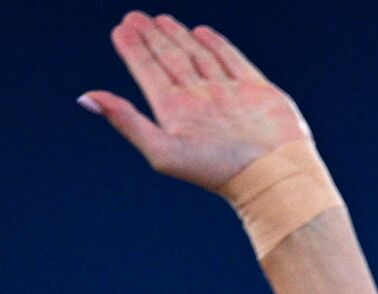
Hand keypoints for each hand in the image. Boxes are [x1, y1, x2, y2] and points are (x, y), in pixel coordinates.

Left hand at [80, 11, 311, 194]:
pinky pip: (233, 60)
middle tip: (136, 18)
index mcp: (177, 113)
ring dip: (180, 37)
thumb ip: (127, 122)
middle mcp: (201, 101)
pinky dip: (217, 45)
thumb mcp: (164, 150)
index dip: (134, 50)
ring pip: (198, 56)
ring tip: (162, 20)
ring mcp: (229, 94)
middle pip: (170, 60)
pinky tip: (202, 33)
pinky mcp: (258, 91)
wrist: (275, 176)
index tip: (122, 29)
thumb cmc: (220, 171)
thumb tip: (87, 97)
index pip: (149, 72)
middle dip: (153, 38)